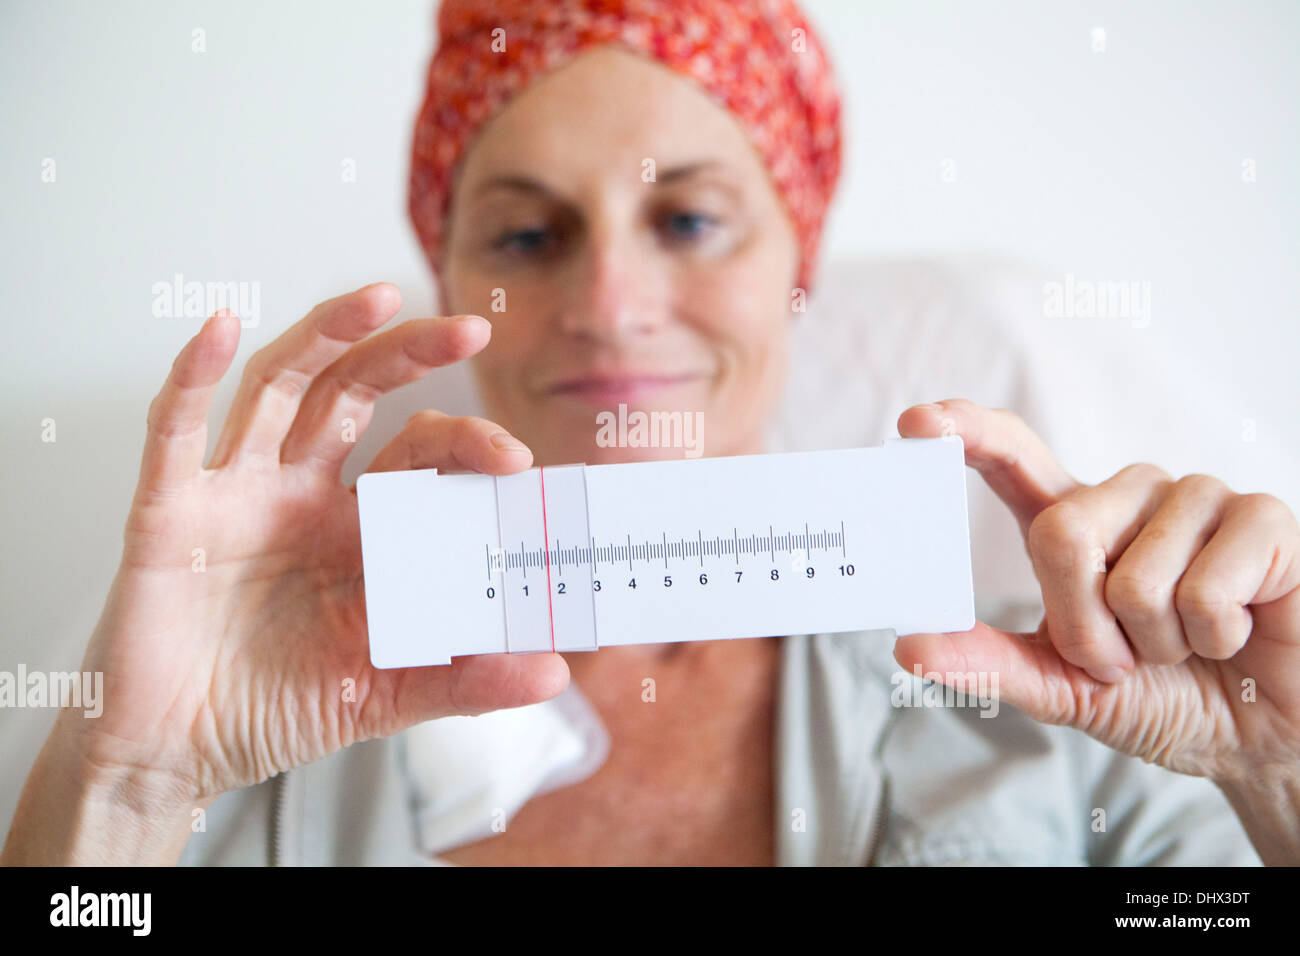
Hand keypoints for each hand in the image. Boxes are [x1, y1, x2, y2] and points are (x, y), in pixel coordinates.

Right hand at [57, 284, 568, 804]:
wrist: (181, 754)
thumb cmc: (277, 709)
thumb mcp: (388, 695)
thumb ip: (468, 679)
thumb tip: (555, 669)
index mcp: (358, 526)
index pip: (418, 455)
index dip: (466, 445)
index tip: (516, 461)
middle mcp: (300, 493)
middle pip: (355, 395)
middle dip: (408, 354)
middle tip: (470, 330)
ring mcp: (236, 494)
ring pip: (278, 389)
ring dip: (323, 336)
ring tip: (376, 296)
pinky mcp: (170, 512)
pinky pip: (175, 432)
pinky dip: (191, 378)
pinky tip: (217, 330)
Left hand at [895, 399, 1299, 788]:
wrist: (1258, 735)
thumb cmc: (1162, 695)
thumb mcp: (1063, 688)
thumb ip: (989, 664)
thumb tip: (909, 647)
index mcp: (1073, 521)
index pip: (1013, 456)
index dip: (966, 432)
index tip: (916, 422)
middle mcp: (1128, 495)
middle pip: (1061, 534)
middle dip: (1087, 628)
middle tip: (1126, 657)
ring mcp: (1197, 497)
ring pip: (1135, 576)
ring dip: (1157, 642)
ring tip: (1190, 643)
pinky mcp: (1262, 517)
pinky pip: (1205, 589)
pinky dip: (1215, 636)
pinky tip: (1238, 631)